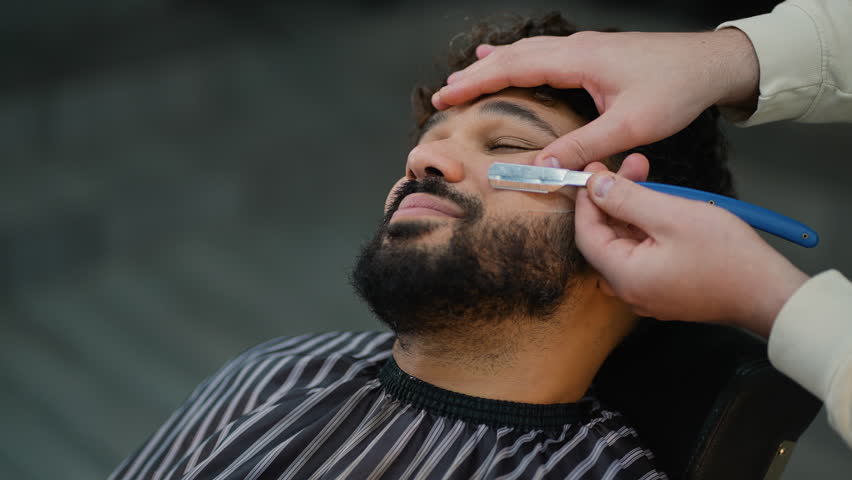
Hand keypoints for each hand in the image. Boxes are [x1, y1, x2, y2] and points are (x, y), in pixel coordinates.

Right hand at [433, 29, 758, 169]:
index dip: (476, 83)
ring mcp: (586, 48)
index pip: (513, 67)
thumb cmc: (675, 89)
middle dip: (476, 74)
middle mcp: (577, 48)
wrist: (711, 63)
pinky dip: (519, 58)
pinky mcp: (596, 54)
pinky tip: (515, 59)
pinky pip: (545, 53)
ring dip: (495, 64)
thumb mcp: (629, 125)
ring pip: (528, 51)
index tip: (446, 96)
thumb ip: (583, 146)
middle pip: (513, 55)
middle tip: (445, 91)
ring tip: (467, 74)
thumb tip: (542, 168)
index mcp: (578, 60)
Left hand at [574, 155, 808, 337]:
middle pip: (605, 237)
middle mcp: (629, 290)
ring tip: (648, 175)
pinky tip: (660, 202)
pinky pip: (643, 253)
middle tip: (629, 165)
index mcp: (624, 277)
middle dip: (613, 197)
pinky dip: (646, 226)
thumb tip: (595, 186)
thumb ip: (626, 199)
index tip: (593, 171)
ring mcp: (647, 292)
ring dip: (632, 208)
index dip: (587, 199)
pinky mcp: (664, 288)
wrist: (768, 292)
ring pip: (625, 242)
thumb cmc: (728, 257)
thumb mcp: (671, 214)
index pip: (587, 234)